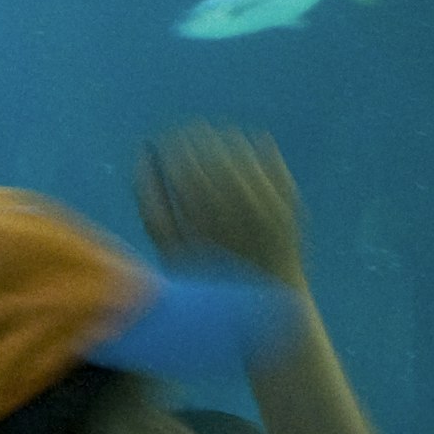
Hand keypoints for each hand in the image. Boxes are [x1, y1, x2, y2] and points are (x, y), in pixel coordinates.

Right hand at [134, 125, 303, 285]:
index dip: (171, 146)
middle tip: (189, 131)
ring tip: (216, 137)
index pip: (181, 165)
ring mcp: (268, 205)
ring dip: (224, 139)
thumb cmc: (210, 277)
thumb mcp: (170, 249)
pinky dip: (256, 148)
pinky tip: (246, 146)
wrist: (266, 302)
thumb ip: (150, 201)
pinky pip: (270, 160)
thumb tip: (143, 153)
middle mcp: (236, 210)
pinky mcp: (290, 203)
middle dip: (196, 137)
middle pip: (211, 154)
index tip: (164, 140)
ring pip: (241, 151)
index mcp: (202, 220)